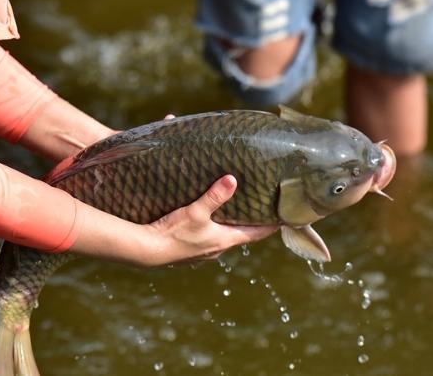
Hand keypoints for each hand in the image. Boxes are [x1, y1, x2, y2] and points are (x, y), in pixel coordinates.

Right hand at [143, 175, 278, 265]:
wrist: (148, 251)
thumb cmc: (174, 233)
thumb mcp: (196, 212)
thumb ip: (214, 196)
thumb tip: (232, 179)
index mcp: (224, 241)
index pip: (256, 234)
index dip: (271, 226)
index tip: (285, 218)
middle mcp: (217, 249)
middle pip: (241, 235)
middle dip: (251, 222)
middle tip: (261, 208)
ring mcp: (203, 252)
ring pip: (224, 237)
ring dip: (231, 226)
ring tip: (235, 210)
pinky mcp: (189, 251)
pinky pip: (208, 239)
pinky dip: (214, 229)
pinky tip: (207, 221)